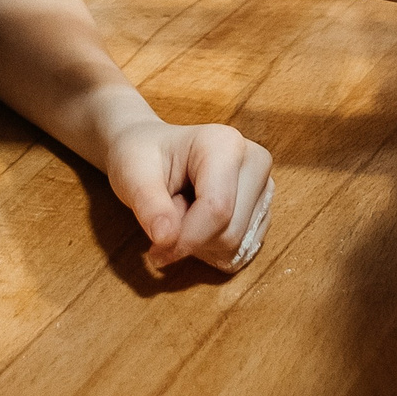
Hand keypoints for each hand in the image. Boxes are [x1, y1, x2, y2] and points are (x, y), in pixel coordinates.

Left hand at [106, 118, 274, 273]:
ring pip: (237, 246)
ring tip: (182, 212)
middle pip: (230, 232)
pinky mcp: (262, 210)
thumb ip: (149, 206)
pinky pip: (240, 252)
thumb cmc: (141, 158)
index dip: (185, 239)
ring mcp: (264, 187)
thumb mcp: (132, 175)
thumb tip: (166, 238)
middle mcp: (254, 162)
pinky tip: (198, 224)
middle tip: (167, 214)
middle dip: (192, 238)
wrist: (150, 152)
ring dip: (201, 245)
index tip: (154, 251)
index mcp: (225, 143)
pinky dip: (213, 249)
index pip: (217, 209)